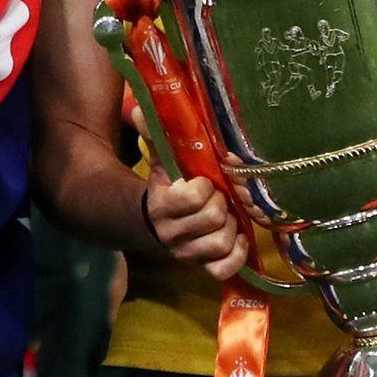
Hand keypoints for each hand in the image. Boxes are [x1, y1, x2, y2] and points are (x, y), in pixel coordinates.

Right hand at [130, 105, 245, 280]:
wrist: (154, 222)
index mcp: (161, 205)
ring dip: (232, 227)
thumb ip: (153, 135)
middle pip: (213, 219)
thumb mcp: (160, 161)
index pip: (193, 197)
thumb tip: (139, 107)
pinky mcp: (200, 268)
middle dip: (223, 204)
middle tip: (221, 197)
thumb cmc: (166, 186)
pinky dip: (237, 255)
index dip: (205, 187)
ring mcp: (187, 254)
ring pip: (221, 243)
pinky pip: (224, 269)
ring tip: (228, 216)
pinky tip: (237, 239)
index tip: (204, 181)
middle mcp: (171, 234)